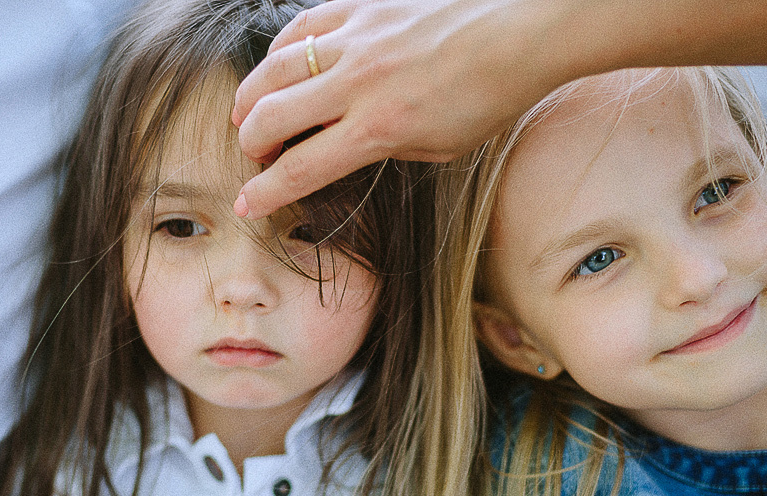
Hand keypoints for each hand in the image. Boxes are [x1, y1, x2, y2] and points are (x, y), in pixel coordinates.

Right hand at [232, 0, 565, 218]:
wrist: (520, 34)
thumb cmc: (487, 97)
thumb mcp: (434, 146)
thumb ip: (381, 147)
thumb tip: (337, 142)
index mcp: (379, 129)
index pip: (301, 169)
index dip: (265, 192)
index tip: (247, 204)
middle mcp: (358, 83)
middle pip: (272, 118)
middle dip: (251, 145)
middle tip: (254, 156)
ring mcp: (356, 39)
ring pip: (274, 69)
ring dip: (251, 98)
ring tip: (247, 115)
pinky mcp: (360, 7)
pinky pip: (301, 28)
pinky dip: (280, 52)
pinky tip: (278, 65)